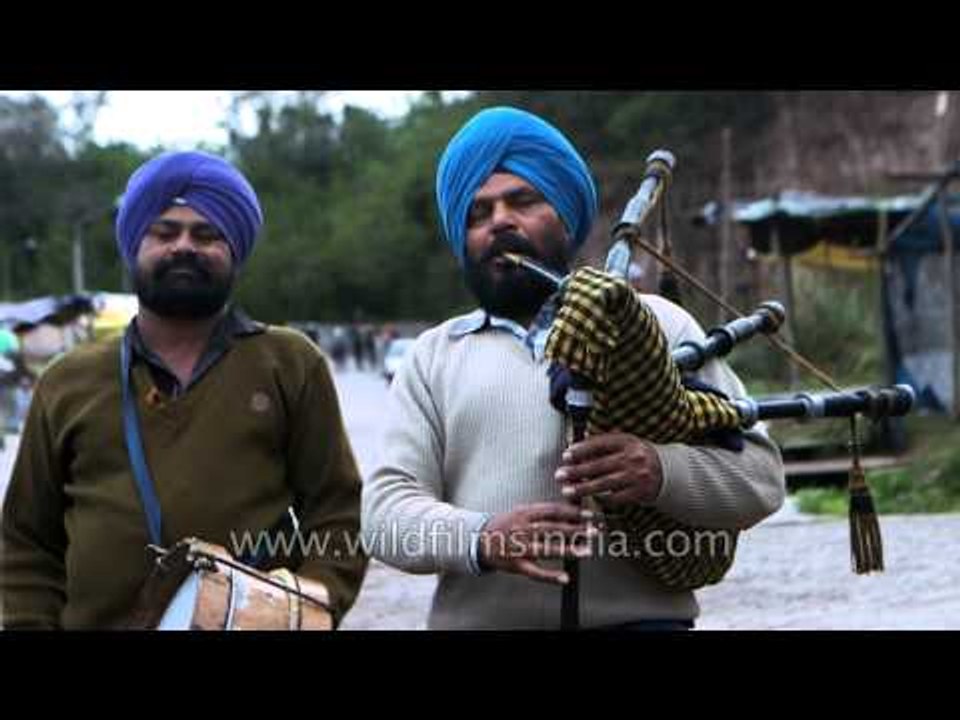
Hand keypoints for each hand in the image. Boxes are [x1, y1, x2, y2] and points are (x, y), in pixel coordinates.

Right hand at [478, 502, 596, 584]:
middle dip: (575, 530)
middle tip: (594, 532)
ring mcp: (519, 548)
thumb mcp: (521, 512)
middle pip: (553, 528)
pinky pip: (535, 572)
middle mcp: (522, 529)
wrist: (478, 541)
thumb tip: (570, 509)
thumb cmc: (504, 525)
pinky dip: (550, 576)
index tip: (588, 515)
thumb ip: (542, 511)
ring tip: (586, 551)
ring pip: (546, 549)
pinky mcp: (516, 564)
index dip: (572, 512)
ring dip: (568, 550)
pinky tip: (565, 578)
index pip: (552, 510)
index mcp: (524, 513)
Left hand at [555, 432, 662, 506]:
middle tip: (560, 475)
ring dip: (582, 488)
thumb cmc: (639, 456)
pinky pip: (615, 498)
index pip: (600, 443)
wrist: (668, 472)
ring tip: (567, 491)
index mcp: (628, 441)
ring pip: (604, 484)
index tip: (566, 455)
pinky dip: (600, 499)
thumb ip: (604, 445)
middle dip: (576, 471)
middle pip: (598, 465)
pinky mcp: (640, 493)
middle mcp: (633, 457)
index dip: (581, 450)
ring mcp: (637, 476)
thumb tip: (575, 451)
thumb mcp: (626, 444)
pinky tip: (588, 500)